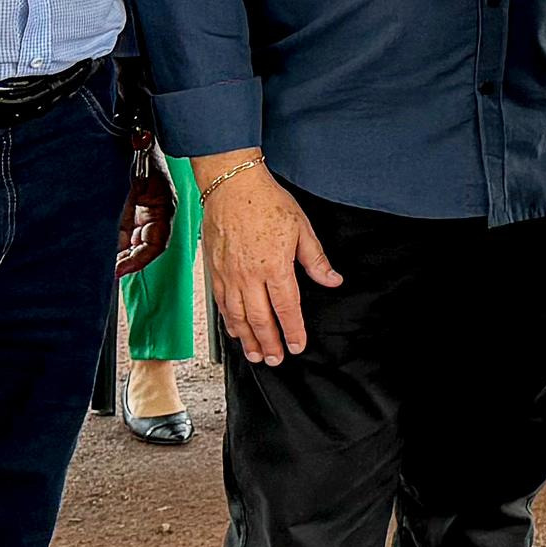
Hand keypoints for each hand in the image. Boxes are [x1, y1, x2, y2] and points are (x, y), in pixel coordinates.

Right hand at [197, 157, 339, 363]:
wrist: (231, 185)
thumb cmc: (266, 202)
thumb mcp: (302, 228)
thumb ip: (316, 260)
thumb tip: (332, 280)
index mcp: (274, 267)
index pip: (286, 309)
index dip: (293, 331)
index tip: (298, 346)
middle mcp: (248, 276)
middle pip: (260, 320)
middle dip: (270, 344)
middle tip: (276, 360)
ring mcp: (228, 275)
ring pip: (237, 317)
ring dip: (247, 339)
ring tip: (256, 355)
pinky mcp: (213, 270)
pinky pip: (220, 304)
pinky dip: (228, 322)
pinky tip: (234, 331)